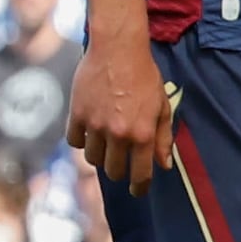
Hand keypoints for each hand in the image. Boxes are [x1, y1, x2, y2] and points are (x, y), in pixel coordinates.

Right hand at [68, 27, 170, 190]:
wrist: (118, 50)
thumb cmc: (145, 77)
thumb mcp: (162, 106)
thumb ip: (163, 138)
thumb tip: (165, 165)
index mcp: (143, 133)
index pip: (140, 173)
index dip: (139, 186)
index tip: (137, 191)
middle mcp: (118, 134)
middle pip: (113, 170)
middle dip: (119, 171)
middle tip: (122, 163)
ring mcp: (95, 126)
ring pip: (93, 159)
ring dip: (101, 156)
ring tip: (108, 143)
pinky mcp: (77, 116)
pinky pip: (75, 142)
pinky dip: (82, 141)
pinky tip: (91, 132)